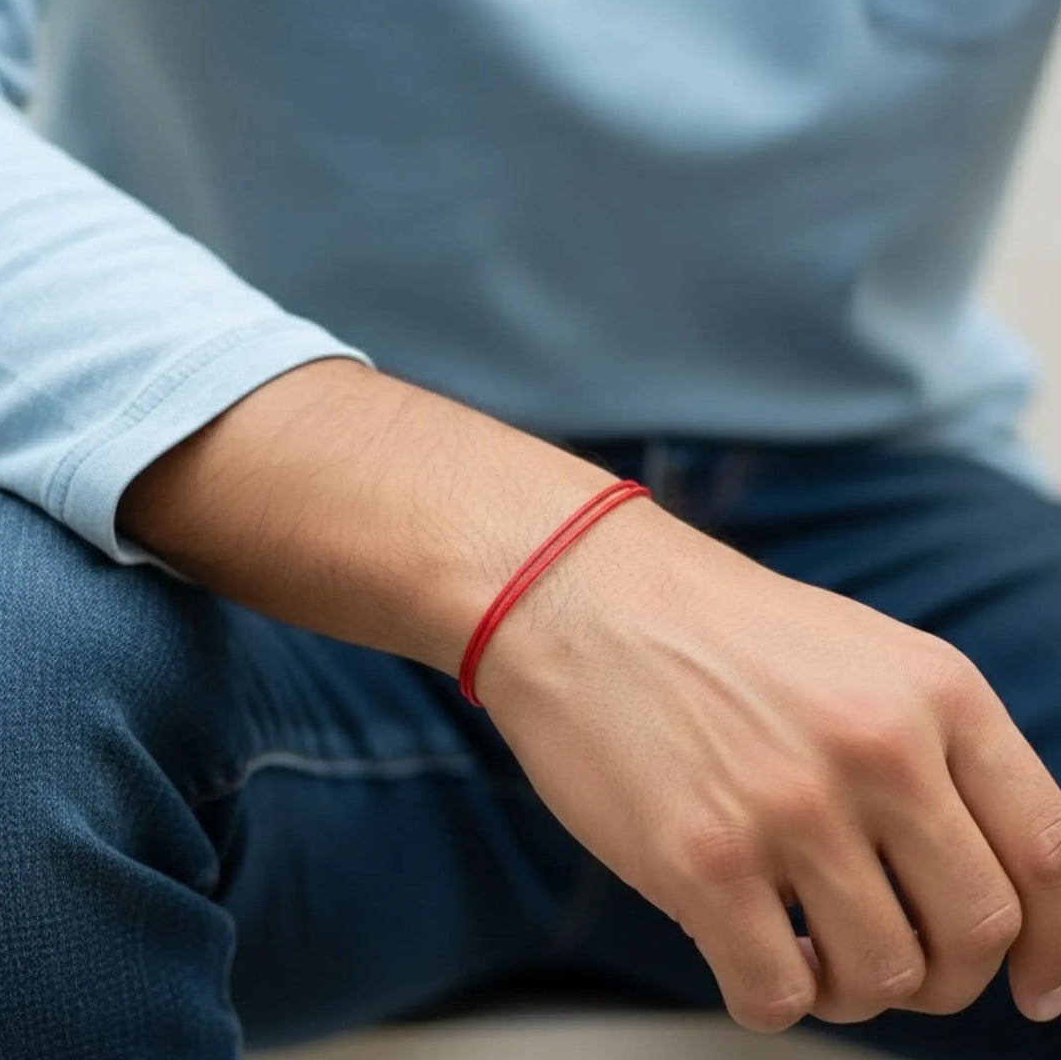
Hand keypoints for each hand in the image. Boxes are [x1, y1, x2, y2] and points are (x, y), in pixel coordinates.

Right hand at [477, 499, 1060, 1030]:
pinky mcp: (702, 859)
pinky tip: (743, 945)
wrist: (577, 593)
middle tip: (886, 957)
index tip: (1034, 989)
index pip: (1050, 851)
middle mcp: (878, 748)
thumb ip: (930, 749)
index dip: (1057, 945)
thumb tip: (980, 873)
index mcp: (932, 691)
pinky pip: (776, 997)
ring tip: (799, 942)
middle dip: (942, 974)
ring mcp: (791, 806)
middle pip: (978, 931)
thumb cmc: (706, 627)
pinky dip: (770, 995)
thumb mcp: (854, 653)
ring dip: (849, 986)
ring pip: (882, 979)